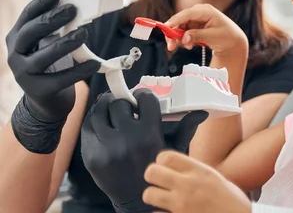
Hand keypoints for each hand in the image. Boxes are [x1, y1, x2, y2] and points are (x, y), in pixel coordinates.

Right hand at [7, 0, 99, 122]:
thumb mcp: (46, 42)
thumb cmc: (50, 64)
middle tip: (72, 9)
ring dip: (64, 44)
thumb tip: (75, 1)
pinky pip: (61, 79)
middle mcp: (15, 54)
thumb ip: (54, 26)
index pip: (27, 16)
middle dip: (51, 20)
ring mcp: (24, 74)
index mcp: (17, 37)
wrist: (46, 100)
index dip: (42, 1)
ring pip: (43, 57)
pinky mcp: (39, 91)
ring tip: (84, 33)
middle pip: (29, 34)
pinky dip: (79, 71)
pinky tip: (95, 63)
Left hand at [81, 89, 207, 211]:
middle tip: (127, 105)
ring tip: (112, 109)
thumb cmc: (160, 173)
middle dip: (124, 101)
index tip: (142, 98)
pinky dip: (94, 121)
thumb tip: (199, 112)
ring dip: (106, 107)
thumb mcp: (175, 151)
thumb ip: (186, 128)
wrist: (137, 201)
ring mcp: (106, 147)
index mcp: (149, 135)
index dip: (142, 95)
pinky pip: (88, 127)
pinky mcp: (91, 155)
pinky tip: (103, 122)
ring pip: (99, 111)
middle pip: (119, 103)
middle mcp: (127, 139)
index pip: (144, 99)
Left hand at [143, 150, 251, 212]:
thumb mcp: (214, 178)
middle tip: (157, 181)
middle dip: (152, 176)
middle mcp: (188, 185)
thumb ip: (194, 172)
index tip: (164, 166)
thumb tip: (174, 169)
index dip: (162, 161)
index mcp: (198, 171)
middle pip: (152, 172)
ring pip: (149, 194)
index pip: (166, 157)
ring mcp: (181, 205)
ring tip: (161, 199)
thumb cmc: (231, 200)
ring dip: (153, 196)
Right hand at [165, 4, 248, 58]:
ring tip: (187, 47)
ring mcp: (196, 18)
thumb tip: (183, 38)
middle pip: (180, 20)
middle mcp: (199, 12)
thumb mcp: (213, 37)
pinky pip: (184, 31)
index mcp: (206, 10)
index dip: (175, 21)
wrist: (233, 42)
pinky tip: (189, 45)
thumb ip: (197, 36)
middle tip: (171, 46)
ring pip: (180, 26)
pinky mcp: (195, 25)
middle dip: (174, 33)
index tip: (166, 29)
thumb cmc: (227, 37)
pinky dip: (183, 39)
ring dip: (178, 38)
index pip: (187, 14)